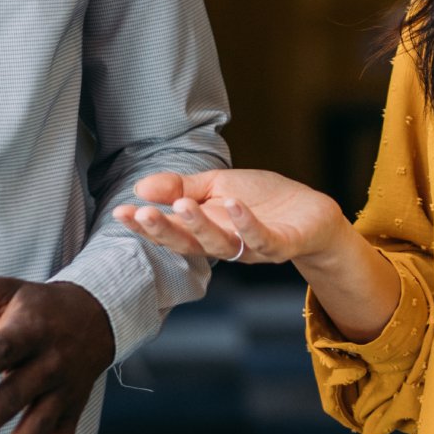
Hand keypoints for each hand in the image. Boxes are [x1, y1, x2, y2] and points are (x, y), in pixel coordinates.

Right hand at [119, 169, 348, 265]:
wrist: (312, 213)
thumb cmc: (262, 201)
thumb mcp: (218, 186)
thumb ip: (181, 188)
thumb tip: (140, 187)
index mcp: (205, 230)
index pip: (170, 232)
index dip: (145, 225)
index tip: (121, 212)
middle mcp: (224, 244)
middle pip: (188, 244)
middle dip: (164, 230)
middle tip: (143, 213)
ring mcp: (251, 247)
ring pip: (220, 244)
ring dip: (199, 226)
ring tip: (183, 205)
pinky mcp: (281, 244)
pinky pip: (261, 239)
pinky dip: (246, 223)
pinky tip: (233, 205)